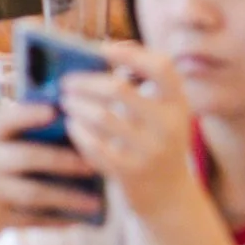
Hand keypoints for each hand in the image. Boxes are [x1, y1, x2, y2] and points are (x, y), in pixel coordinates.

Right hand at [0, 100, 103, 244]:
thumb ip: (20, 136)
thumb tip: (74, 127)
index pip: (7, 120)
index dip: (29, 114)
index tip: (55, 110)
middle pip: (27, 158)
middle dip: (63, 161)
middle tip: (94, 164)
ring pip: (33, 194)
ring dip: (67, 198)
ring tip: (96, 202)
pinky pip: (31, 220)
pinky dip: (56, 220)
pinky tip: (79, 219)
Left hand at [56, 48, 198, 226]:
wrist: (168, 196)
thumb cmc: (156, 141)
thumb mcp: (162, 112)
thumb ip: (141, 82)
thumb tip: (105, 50)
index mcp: (178, 103)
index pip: (161, 67)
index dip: (131, 54)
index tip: (103, 48)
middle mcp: (169, 125)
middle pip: (119, 89)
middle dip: (86, 82)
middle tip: (67, 81)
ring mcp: (150, 150)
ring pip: (102, 117)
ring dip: (77, 106)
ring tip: (66, 102)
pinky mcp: (130, 173)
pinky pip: (94, 145)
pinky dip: (79, 131)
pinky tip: (72, 125)